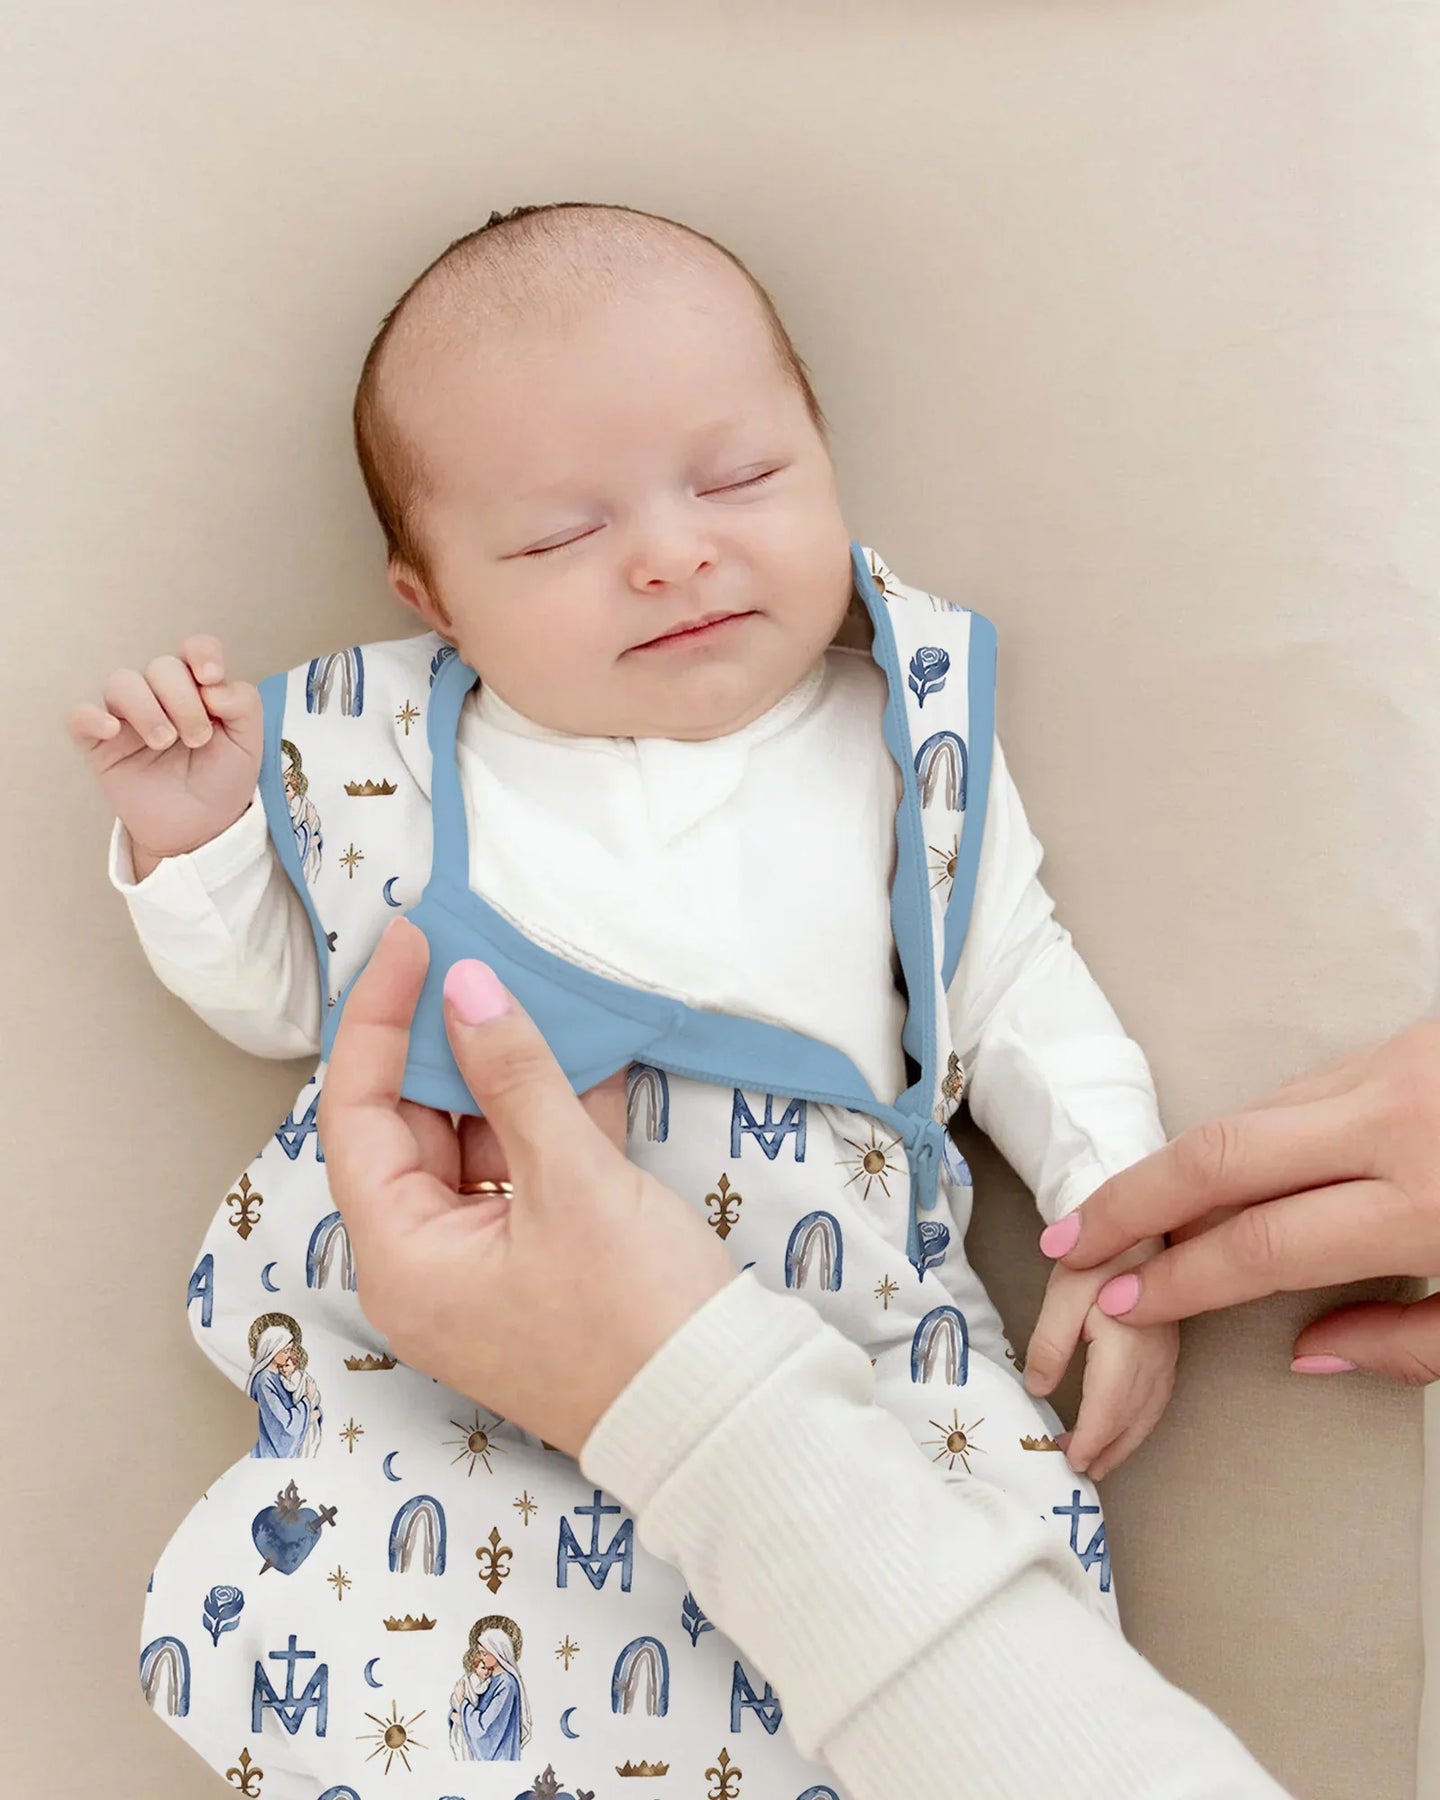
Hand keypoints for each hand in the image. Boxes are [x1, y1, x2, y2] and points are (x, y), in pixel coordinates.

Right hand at [66, 636, 262, 864]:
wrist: (201, 828)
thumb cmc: (222, 780)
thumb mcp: (249, 743)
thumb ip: (243, 704)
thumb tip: (213, 684)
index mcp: (198, 689)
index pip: (194, 649)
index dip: (201, 653)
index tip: (210, 678)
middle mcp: (160, 696)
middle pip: (161, 667)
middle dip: (182, 699)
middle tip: (198, 738)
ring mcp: (127, 718)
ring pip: (121, 682)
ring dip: (146, 708)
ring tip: (164, 742)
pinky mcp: (100, 744)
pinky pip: (80, 716)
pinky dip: (92, 717)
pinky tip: (113, 732)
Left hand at [316, 917, 735, 1456]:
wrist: (724, 1417)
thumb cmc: (636, 1316)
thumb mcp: (573, 1181)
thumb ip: (514, 1075)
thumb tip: (467, 987)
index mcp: (402, 1257)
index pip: (357, 1112)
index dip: (378, 1019)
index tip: (417, 942)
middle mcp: (427, 1264)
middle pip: (413, 1124)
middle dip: (451, 1039)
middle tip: (482, 955)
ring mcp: (486, 1265)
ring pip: (478, 1141)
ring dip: (512, 1071)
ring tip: (538, 989)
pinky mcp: (542, 1262)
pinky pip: (529, 1169)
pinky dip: (553, 1115)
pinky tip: (589, 1052)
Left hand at [1022, 1236, 1177, 1480]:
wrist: (1136, 1225)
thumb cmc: (1094, 1255)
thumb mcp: (1062, 1292)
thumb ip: (1050, 1343)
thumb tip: (1038, 1390)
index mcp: (1128, 1343)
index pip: (1110, 1405)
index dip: (1091, 1438)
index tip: (1070, 1461)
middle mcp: (1156, 1355)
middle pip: (1134, 1417)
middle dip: (1108, 1450)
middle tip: (1081, 1472)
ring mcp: (1167, 1353)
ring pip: (1150, 1412)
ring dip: (1125, 1442)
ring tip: (1098, 1462)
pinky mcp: (1168, 1347)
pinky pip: (1158, 1398)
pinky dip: (1138, 1423)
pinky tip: (1122, 1429)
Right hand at [1039, 1020, 1439, 1382]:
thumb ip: (1410, 1343)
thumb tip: (1309, 1352)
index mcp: (1429, 1206)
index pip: (1262, 1244)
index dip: (1181, 1281)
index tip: (1126, 1307)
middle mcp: (1398, 1122)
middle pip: (1218, 1159)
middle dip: (1130, 1203)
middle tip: (1073, 1241)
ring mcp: (1397, 1068)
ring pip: (1249, 1117)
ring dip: (1180, 1167)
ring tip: (1126, 1213)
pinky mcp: (1403, 1043)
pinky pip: (1295, 1092)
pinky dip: (1243, 1135)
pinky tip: (1218, 1172)